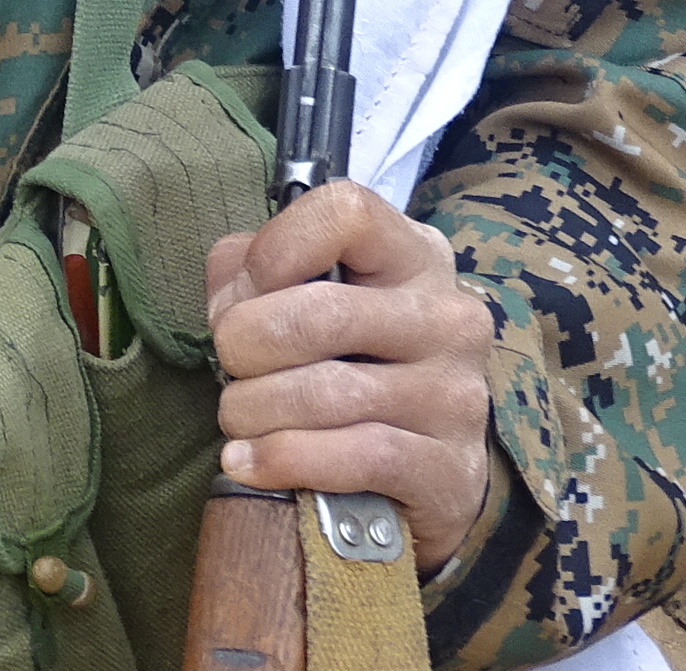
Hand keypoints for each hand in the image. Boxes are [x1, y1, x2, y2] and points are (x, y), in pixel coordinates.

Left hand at [204, 179, 495, 570]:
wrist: (413, 473)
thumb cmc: (346, 366)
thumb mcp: (304, 298)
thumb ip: (251, 271)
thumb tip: (229, 296)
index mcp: (414, 256)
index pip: (346, 212)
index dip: (275, 249)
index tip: (244, 295)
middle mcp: (449, 317)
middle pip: (321, 313)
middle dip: (244, 345)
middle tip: (228, 370)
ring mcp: (457, 395)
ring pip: (329, 392)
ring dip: (254, 410)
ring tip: (236, 420)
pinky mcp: (451, 468)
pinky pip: (355, 456)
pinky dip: (283, 458)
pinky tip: (250, 463)